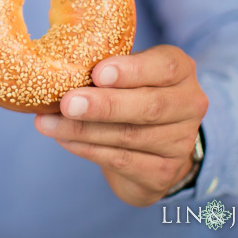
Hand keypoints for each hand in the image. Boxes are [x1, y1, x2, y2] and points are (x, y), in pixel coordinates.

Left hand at [34, 45, 207, 206]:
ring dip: (83, 130)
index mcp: (181, 70)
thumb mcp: (125, 71)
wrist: (151, 146)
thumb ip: (104, 66)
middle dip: (104, 105)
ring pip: (129, 136)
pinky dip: (87, 149)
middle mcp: (189, 105)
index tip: (98, 73)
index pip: (166, 67)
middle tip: (67, 103)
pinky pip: (121, 160)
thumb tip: (56, 65)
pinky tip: (63, 138)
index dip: (132, 70)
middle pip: (149, 106)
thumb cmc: (129, 93)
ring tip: (48, 123)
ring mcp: (180, 142)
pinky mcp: (163, 172)